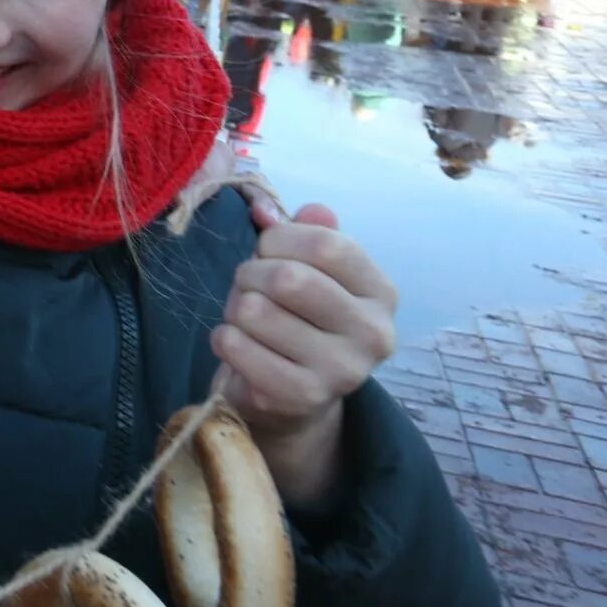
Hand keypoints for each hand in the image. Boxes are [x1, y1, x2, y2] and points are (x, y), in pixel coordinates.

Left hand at [212, 197, 397, 512]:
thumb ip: (299, 232)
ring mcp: (340, 371)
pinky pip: (237, 346)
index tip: (267, 248)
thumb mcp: (311, 270)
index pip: (327, 244)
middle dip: (251, 273)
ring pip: (256, 311)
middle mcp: (373, 334)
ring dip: (235, 307)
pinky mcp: (300, 397)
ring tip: (246, 317)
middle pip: (289, 278)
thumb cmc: (300, 317)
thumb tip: (263, 209)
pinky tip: (238, 344)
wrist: (296, 398)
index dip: (280, 238)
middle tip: (248, 284)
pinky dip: (224, 338)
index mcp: (381, 293)